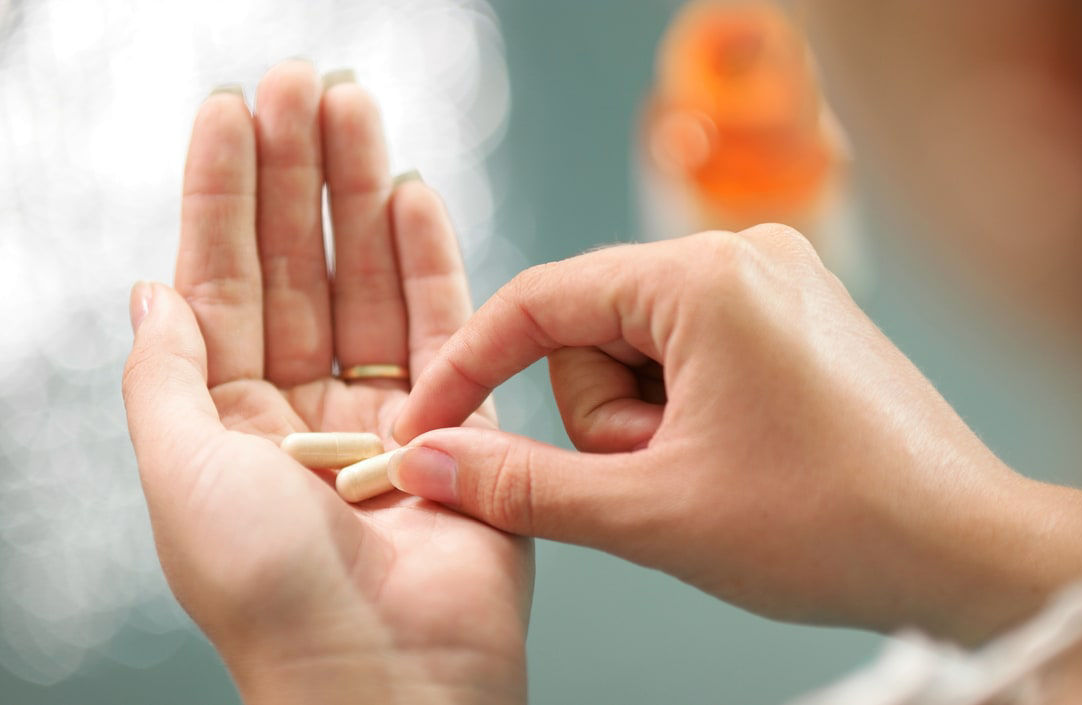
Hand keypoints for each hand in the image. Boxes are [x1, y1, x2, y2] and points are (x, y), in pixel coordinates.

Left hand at [122, 62, 529, 703]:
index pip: (222, 281)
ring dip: (362, 192)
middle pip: (300, 264)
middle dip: (298, 172)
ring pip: (371, 279)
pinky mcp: (460, 422)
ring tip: (356, 108)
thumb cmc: (271, 594)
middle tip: (304, 83)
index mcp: (228, 421)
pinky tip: (413, 192)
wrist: (386, 674)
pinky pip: (445, 323)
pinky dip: (431, 256)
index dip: (224, 193)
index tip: (233, 111)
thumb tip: (148, 289)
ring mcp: (386, 411)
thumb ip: (165, 373)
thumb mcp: (179, 473)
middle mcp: (305, 408)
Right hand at [390, 225, 1081, 642]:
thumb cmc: (835, 524)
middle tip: (661, 481)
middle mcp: (745, 254)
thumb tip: (428, 462)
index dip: (469, 368)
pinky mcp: (798, 316)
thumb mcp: (652, 513)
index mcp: (704, 276)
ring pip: (642, 349)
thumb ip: (523, 485)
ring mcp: (779, 281)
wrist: (967, 550)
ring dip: (647, 425)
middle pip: (594, 329)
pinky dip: (685, 413)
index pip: (540, 301)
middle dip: (605, 420)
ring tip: (709, 477)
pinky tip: (734, 460)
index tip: (426, 427)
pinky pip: (694, 353)